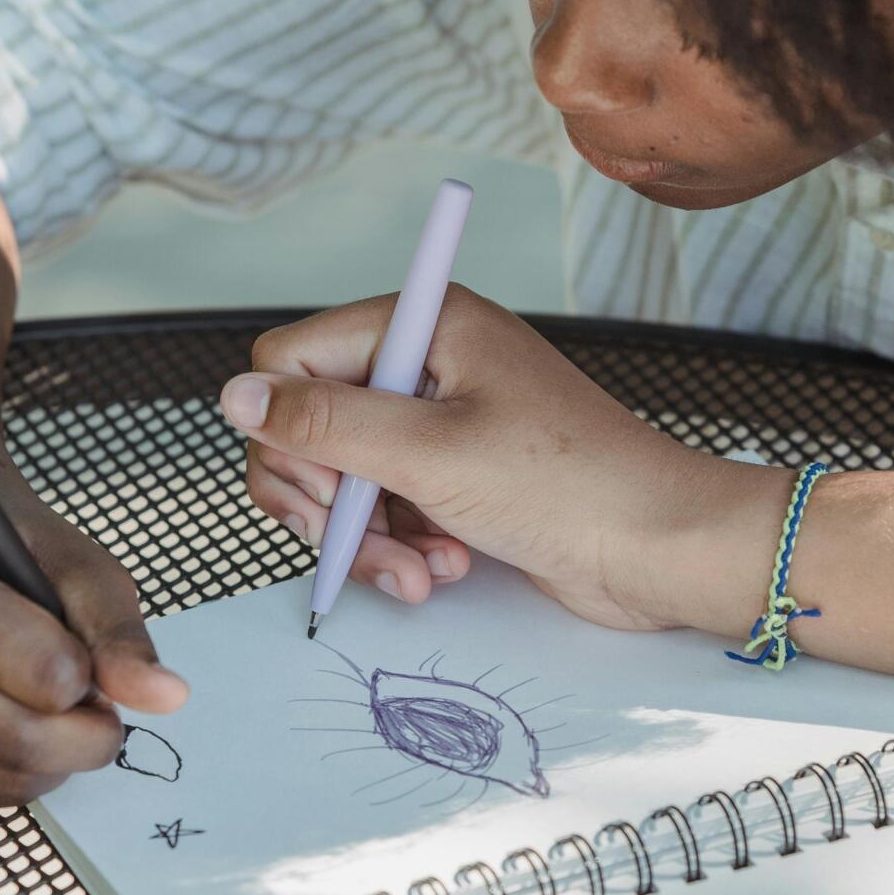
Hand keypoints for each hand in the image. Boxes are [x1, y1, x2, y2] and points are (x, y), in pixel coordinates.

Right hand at [0, 486, 186, 810]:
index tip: (93, 662)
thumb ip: (120, 631)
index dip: (91, 680)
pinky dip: (13, 775)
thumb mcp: (77, 566)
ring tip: (51, 710)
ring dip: (52, 760)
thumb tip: (166, 697)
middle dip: (82, 738)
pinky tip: (8, 725)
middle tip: (96, 709)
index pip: (43, 676)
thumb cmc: (7, 559)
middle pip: (14, 742)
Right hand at [222, 287, 784, 632]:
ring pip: (343, 479)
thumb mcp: (430, 455)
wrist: (660, 550)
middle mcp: (428, 362)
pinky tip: (442, 570)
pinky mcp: (457, 477)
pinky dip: (400, 548)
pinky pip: (386, 510)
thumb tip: (232, 396)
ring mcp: (442, 422)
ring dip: (367, 538)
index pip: (289, 360)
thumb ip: (324, 424)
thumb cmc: (569, 487)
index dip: (288, 432)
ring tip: (420, 571)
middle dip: (326, 500)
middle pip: (306, 426)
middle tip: (358, 544)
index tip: (329, 488)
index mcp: (424, 323)